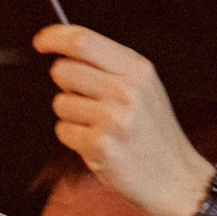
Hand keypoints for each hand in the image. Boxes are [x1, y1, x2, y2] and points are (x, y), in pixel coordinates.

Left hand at [34, 25, 215, 215]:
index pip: (83, 41)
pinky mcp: (99, 145)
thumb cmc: (154, 133)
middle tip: (90, 102)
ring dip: (72, 116)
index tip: (42, 42)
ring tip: (99, 127)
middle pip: (63, 70)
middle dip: (67, 85)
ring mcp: (112, 118)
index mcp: (137, 69)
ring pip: (60, 102)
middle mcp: (125, 90)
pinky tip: (98, 143)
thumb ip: (109, 67)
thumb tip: (65, 51)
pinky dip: (74, 138)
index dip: (54, 37)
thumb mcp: (144, 88)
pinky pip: (62, 131)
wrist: (175, 178)